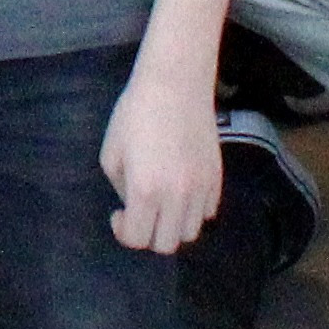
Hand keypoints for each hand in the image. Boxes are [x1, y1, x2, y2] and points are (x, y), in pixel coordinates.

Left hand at [97, 60, 225, 255]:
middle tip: (140, 213)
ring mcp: (201, 189)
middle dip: (148, 234)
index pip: (137, 238)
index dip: (123, 232)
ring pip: (190, 232)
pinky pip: (207, 211)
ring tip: (162, 204)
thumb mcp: (111, 152)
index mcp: (145, 191)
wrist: (175, 84)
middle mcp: (176, 197)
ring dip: (173, 225)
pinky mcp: (217, 178)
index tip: (119, 214)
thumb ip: (121, 187)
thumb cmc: (135, 113)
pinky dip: (193, 210)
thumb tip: (133, 204)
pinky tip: (182, 191)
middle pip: (167, 244)